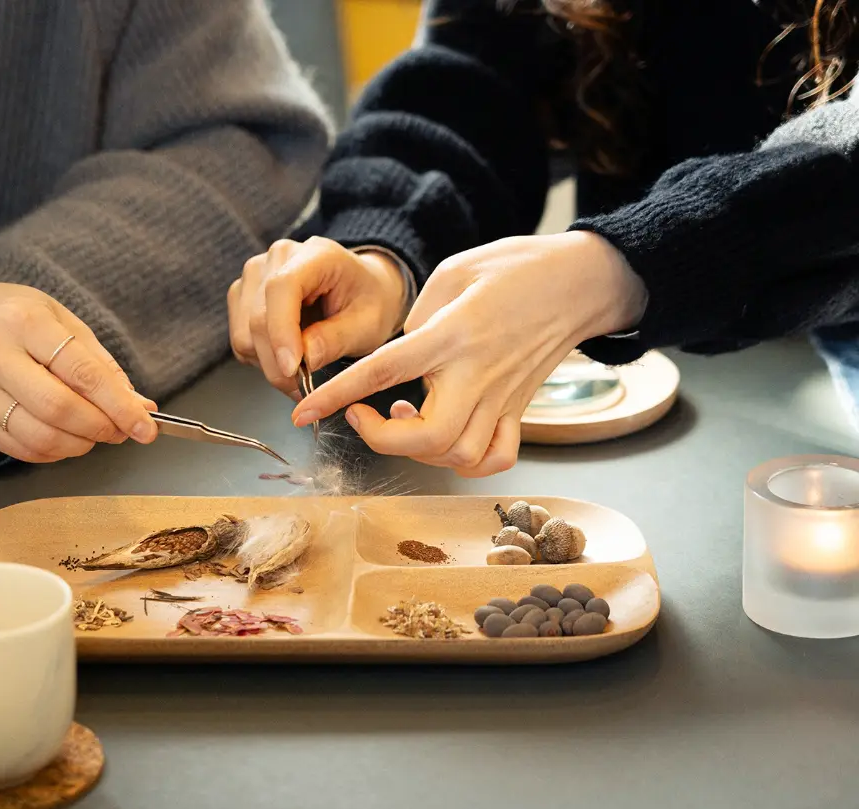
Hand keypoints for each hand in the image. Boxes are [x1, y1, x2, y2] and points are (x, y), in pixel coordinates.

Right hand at [0, 275, 157, 462]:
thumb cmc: (13, 317)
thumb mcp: (60, 319)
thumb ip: (100, 363)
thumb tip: (139, 406)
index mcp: (23, 322)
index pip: (81, 373)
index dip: (119, 406)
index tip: (145, 427)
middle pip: (58, 409)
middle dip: (100, 428)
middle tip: (120, 431)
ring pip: (39, 437)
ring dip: (78, 445)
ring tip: (93, 434)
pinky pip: (20, 449)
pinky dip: (53, 452)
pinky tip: (65, 438)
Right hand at [227, 237, 407, 395]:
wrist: (360, 290)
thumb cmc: (368, 302)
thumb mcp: (368, 325)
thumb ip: (337, 339)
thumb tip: (304, 360)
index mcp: (315, 255)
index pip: (282, 288)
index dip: (281, 331)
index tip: (292, 369)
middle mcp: (276, 258)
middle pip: (258, 318)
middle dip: (278, 362)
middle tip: (304, 387)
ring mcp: (255, 275)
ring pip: (244, 334)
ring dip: (269, 363)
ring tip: (301, 367)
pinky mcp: (242, 296)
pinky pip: (241, 340)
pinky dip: (261, 358)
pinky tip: (287, 354)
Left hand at [290, 232, 646, 475]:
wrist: (582, 282)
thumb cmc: (513, 269)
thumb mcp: (455, 271)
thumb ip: (417, 317)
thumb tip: (397, 358)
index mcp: (452, 334)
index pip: (383, 371)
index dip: (337, 395)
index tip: (303, 413)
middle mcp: (477, 374)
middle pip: (428, 438)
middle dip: (382, 439)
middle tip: (362, 416)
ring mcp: (502, 398)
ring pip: (458, 456)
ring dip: (418, 450)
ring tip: (401, 417)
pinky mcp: (519, 411)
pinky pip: (494, 459)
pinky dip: (464, 462)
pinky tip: (445, 441)